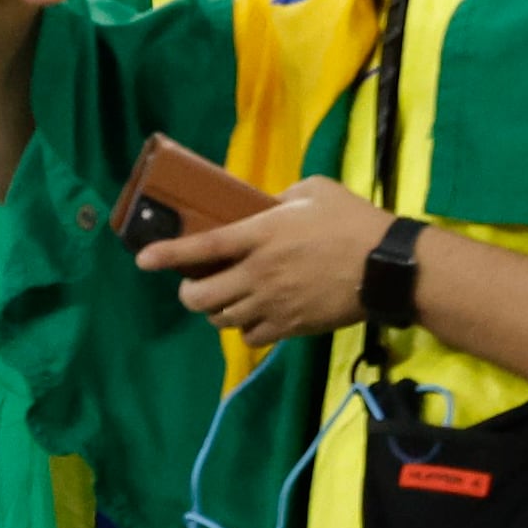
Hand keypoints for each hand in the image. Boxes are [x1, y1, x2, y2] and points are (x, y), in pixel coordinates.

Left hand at [136, 173, 391, 337]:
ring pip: (223, 320)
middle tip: (193, 286)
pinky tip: (254, 316)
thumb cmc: (351, 221)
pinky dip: (245, 329)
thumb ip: (283, 197)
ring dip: (216, 311)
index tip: (142, 260)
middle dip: (189, 293)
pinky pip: (252, 337)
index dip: (167, 254)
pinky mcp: (291, 328)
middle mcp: (258, 273)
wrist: (385, 267)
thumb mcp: (315, 190)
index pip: (202, 248)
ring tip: (224, 299)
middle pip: (202, 297)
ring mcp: (273, 304)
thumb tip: (269, 207)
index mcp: (260, 235)